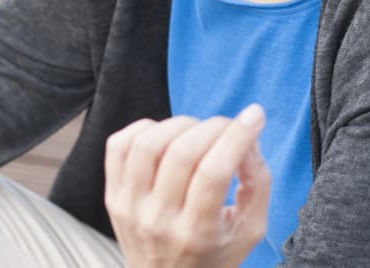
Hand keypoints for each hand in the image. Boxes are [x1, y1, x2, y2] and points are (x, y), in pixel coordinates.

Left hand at [104, 105, 270, 267]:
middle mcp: (159, 220)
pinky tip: (164, 135)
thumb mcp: (248, 232)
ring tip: (196, 131)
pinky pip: (118, 146)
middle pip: (182, 153)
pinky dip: (143, 128)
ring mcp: (130, 207)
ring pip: (149, 144)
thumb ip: (258, 185)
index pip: (214, 173)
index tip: (254, 116)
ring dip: (179, 124)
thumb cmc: (212, 255)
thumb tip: (249, 140)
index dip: (236, 136)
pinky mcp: (112, 195)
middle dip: (213, 127)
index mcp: (197, 233)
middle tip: (228, 127)